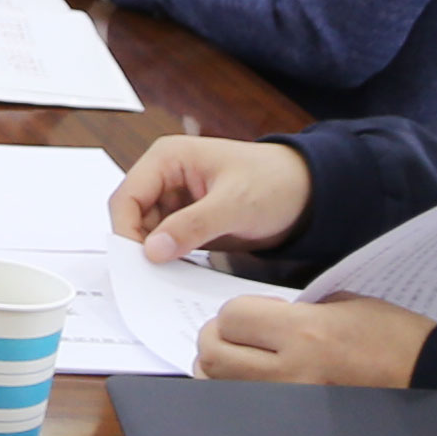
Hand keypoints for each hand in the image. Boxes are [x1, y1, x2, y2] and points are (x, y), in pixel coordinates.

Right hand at [111, 133, 312, 260]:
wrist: (309, 194)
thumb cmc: (275, 183)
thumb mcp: (234, 205)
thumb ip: (191, 226)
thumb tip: (151, 250)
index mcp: (167, 158)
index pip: (127, 197)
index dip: (126, 230)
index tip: (138, 263)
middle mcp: (166, 176)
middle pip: (133, 217)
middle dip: (141, 245)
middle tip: (153, 277)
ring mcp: (177, 200)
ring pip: (149, 233)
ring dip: (157, 254)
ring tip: (172, 277)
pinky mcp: (190, 220)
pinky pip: (169, 242)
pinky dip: (172, 258)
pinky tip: (183, 272)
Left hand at [197, 291, 435, 386]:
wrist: (426, 378)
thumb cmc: (392, 338)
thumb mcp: (340, 305)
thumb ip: (290, 311)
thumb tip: (254, 320)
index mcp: (306, 334)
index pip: (231, 319)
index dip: (233, 313)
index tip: (249, 314)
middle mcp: (292, 373)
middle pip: (212, 356)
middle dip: (214, 339)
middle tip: (233, 335)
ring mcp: (291, 403)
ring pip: (218, 387)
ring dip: (220, 370)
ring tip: (241, 360)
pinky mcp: (296, 422)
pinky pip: (245, 407)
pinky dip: (238, 392)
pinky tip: (255, 382)